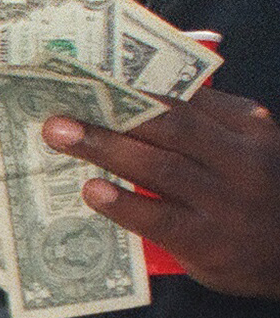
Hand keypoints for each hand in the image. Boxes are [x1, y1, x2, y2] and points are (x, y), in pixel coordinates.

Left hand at [41, 88, 279, 300]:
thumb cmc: (256, 194)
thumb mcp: (246, 149)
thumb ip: (206, 122)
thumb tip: (137, 92)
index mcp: (250, 126)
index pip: (188, 97)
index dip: (135, 85)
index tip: (90, 76)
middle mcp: (242, 159)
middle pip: (170, 126)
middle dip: (113, 112)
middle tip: (62, 105)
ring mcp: (226, 202)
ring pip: (160, 167)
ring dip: (105, 148)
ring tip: (62, 136)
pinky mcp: (208, 241)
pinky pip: (160, 219)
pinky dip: (124, 204)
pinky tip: (93, 191)